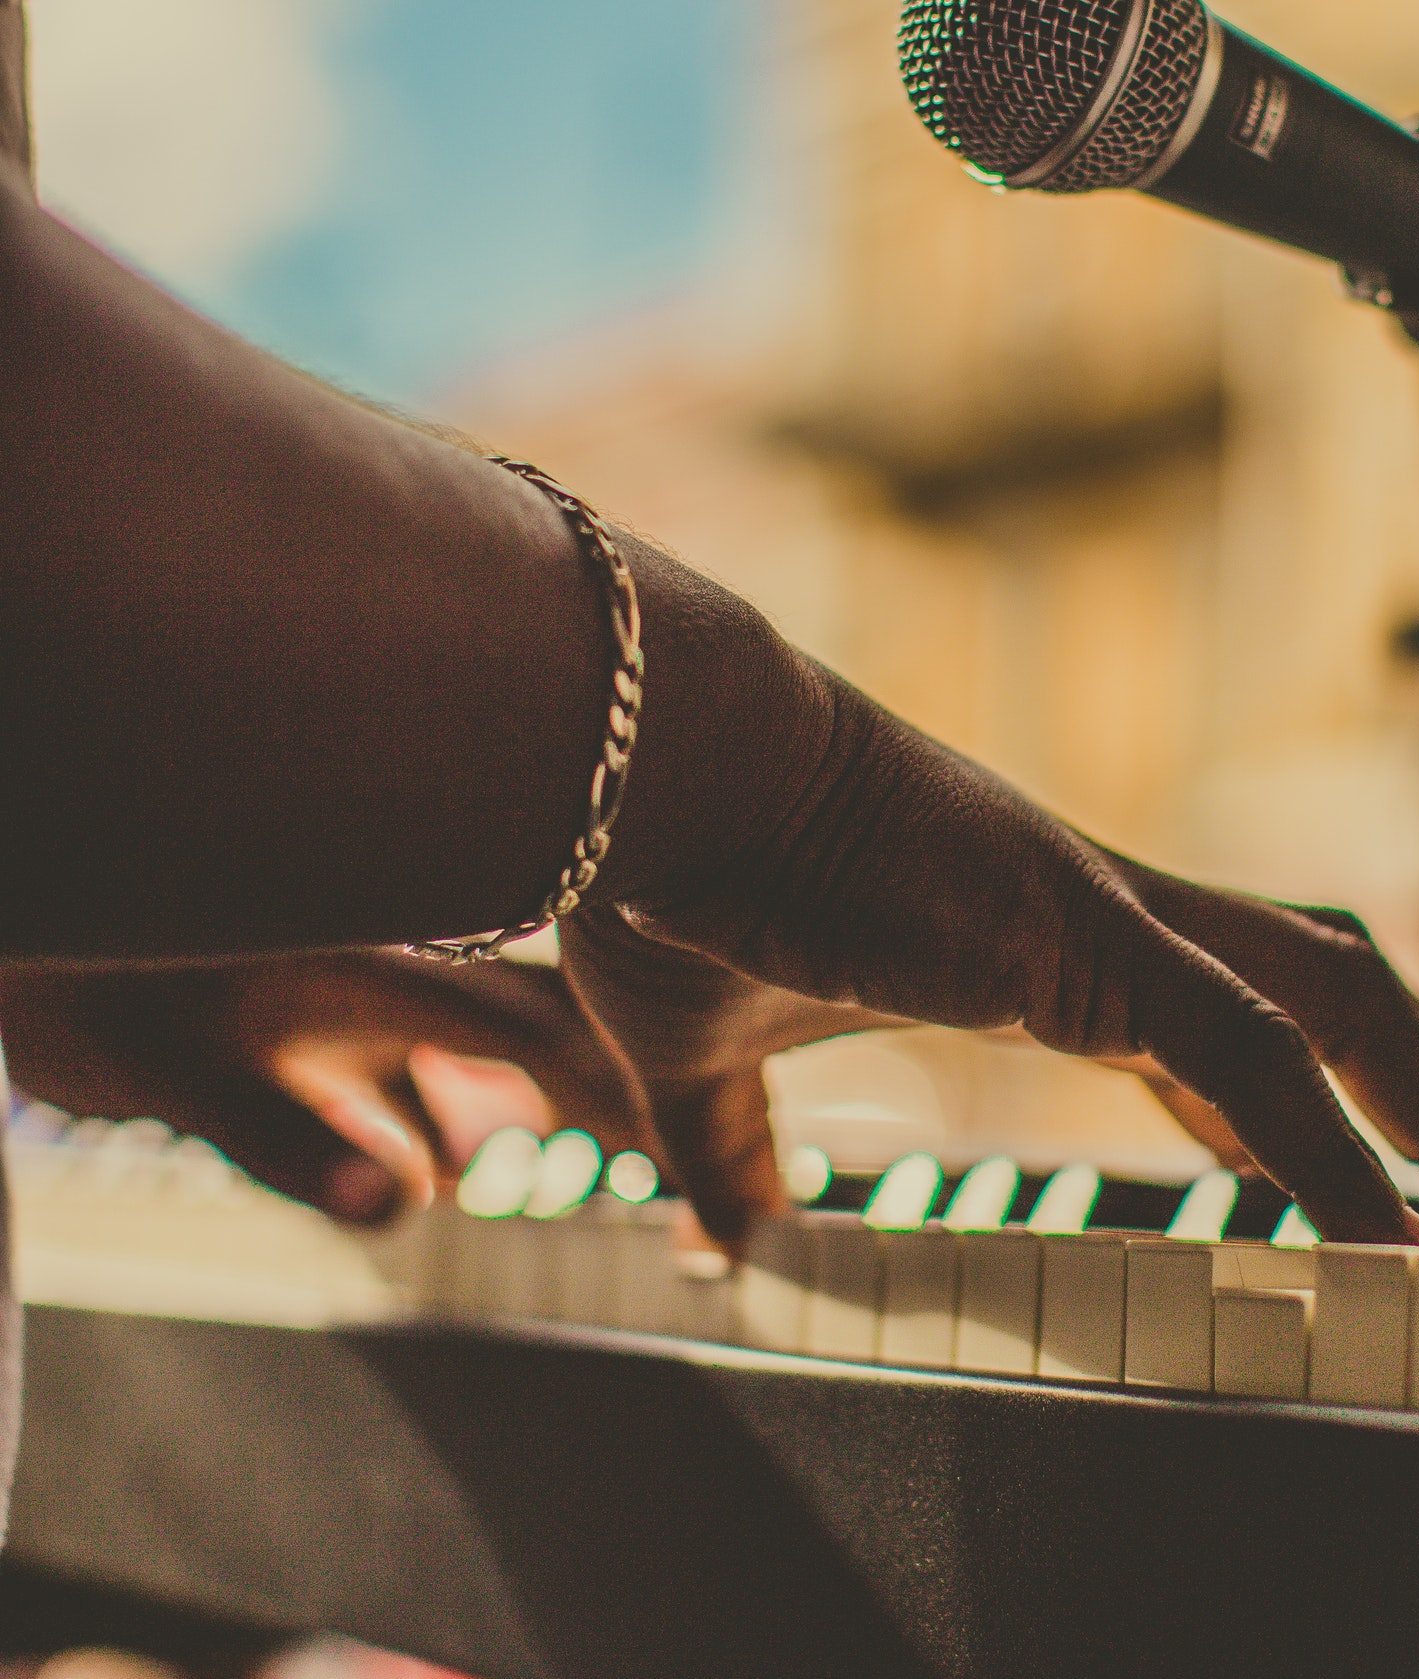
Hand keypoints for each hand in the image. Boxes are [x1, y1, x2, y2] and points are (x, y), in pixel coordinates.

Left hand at [0, 951, 655, 1221]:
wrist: (39, 883)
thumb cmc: (105, 995)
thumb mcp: (191, 1076)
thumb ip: (297, 1142)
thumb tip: (402, 1208)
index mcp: (388, 975)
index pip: (538, 1026)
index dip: (619, 1077)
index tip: (682, 1123)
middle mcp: (391, 971)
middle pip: (532, 1022)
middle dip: (599, 1080)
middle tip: (661, 1135)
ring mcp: (356, 986)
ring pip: (475, 1040)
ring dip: (520, 1098)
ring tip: (569, 1157)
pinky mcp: (315, 1009)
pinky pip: (412, 1060)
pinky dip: (444, 1111)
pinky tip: (435, 1166)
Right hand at [567, 651, 1418, 1252]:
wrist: (654, 774)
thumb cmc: (679, 885)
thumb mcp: (703, 1057)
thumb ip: (732, 1146)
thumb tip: (722, 1234)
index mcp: (1047, 945)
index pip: (1232, 1027)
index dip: (1324, 1102)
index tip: (1392, 1175)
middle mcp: (1109, 917)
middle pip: (1329, 987)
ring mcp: (1110, 913)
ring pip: (1336, 997)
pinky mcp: (1085, 930)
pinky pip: (1256, 1054)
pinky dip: (1344, 1152)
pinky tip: (1407, 1247)